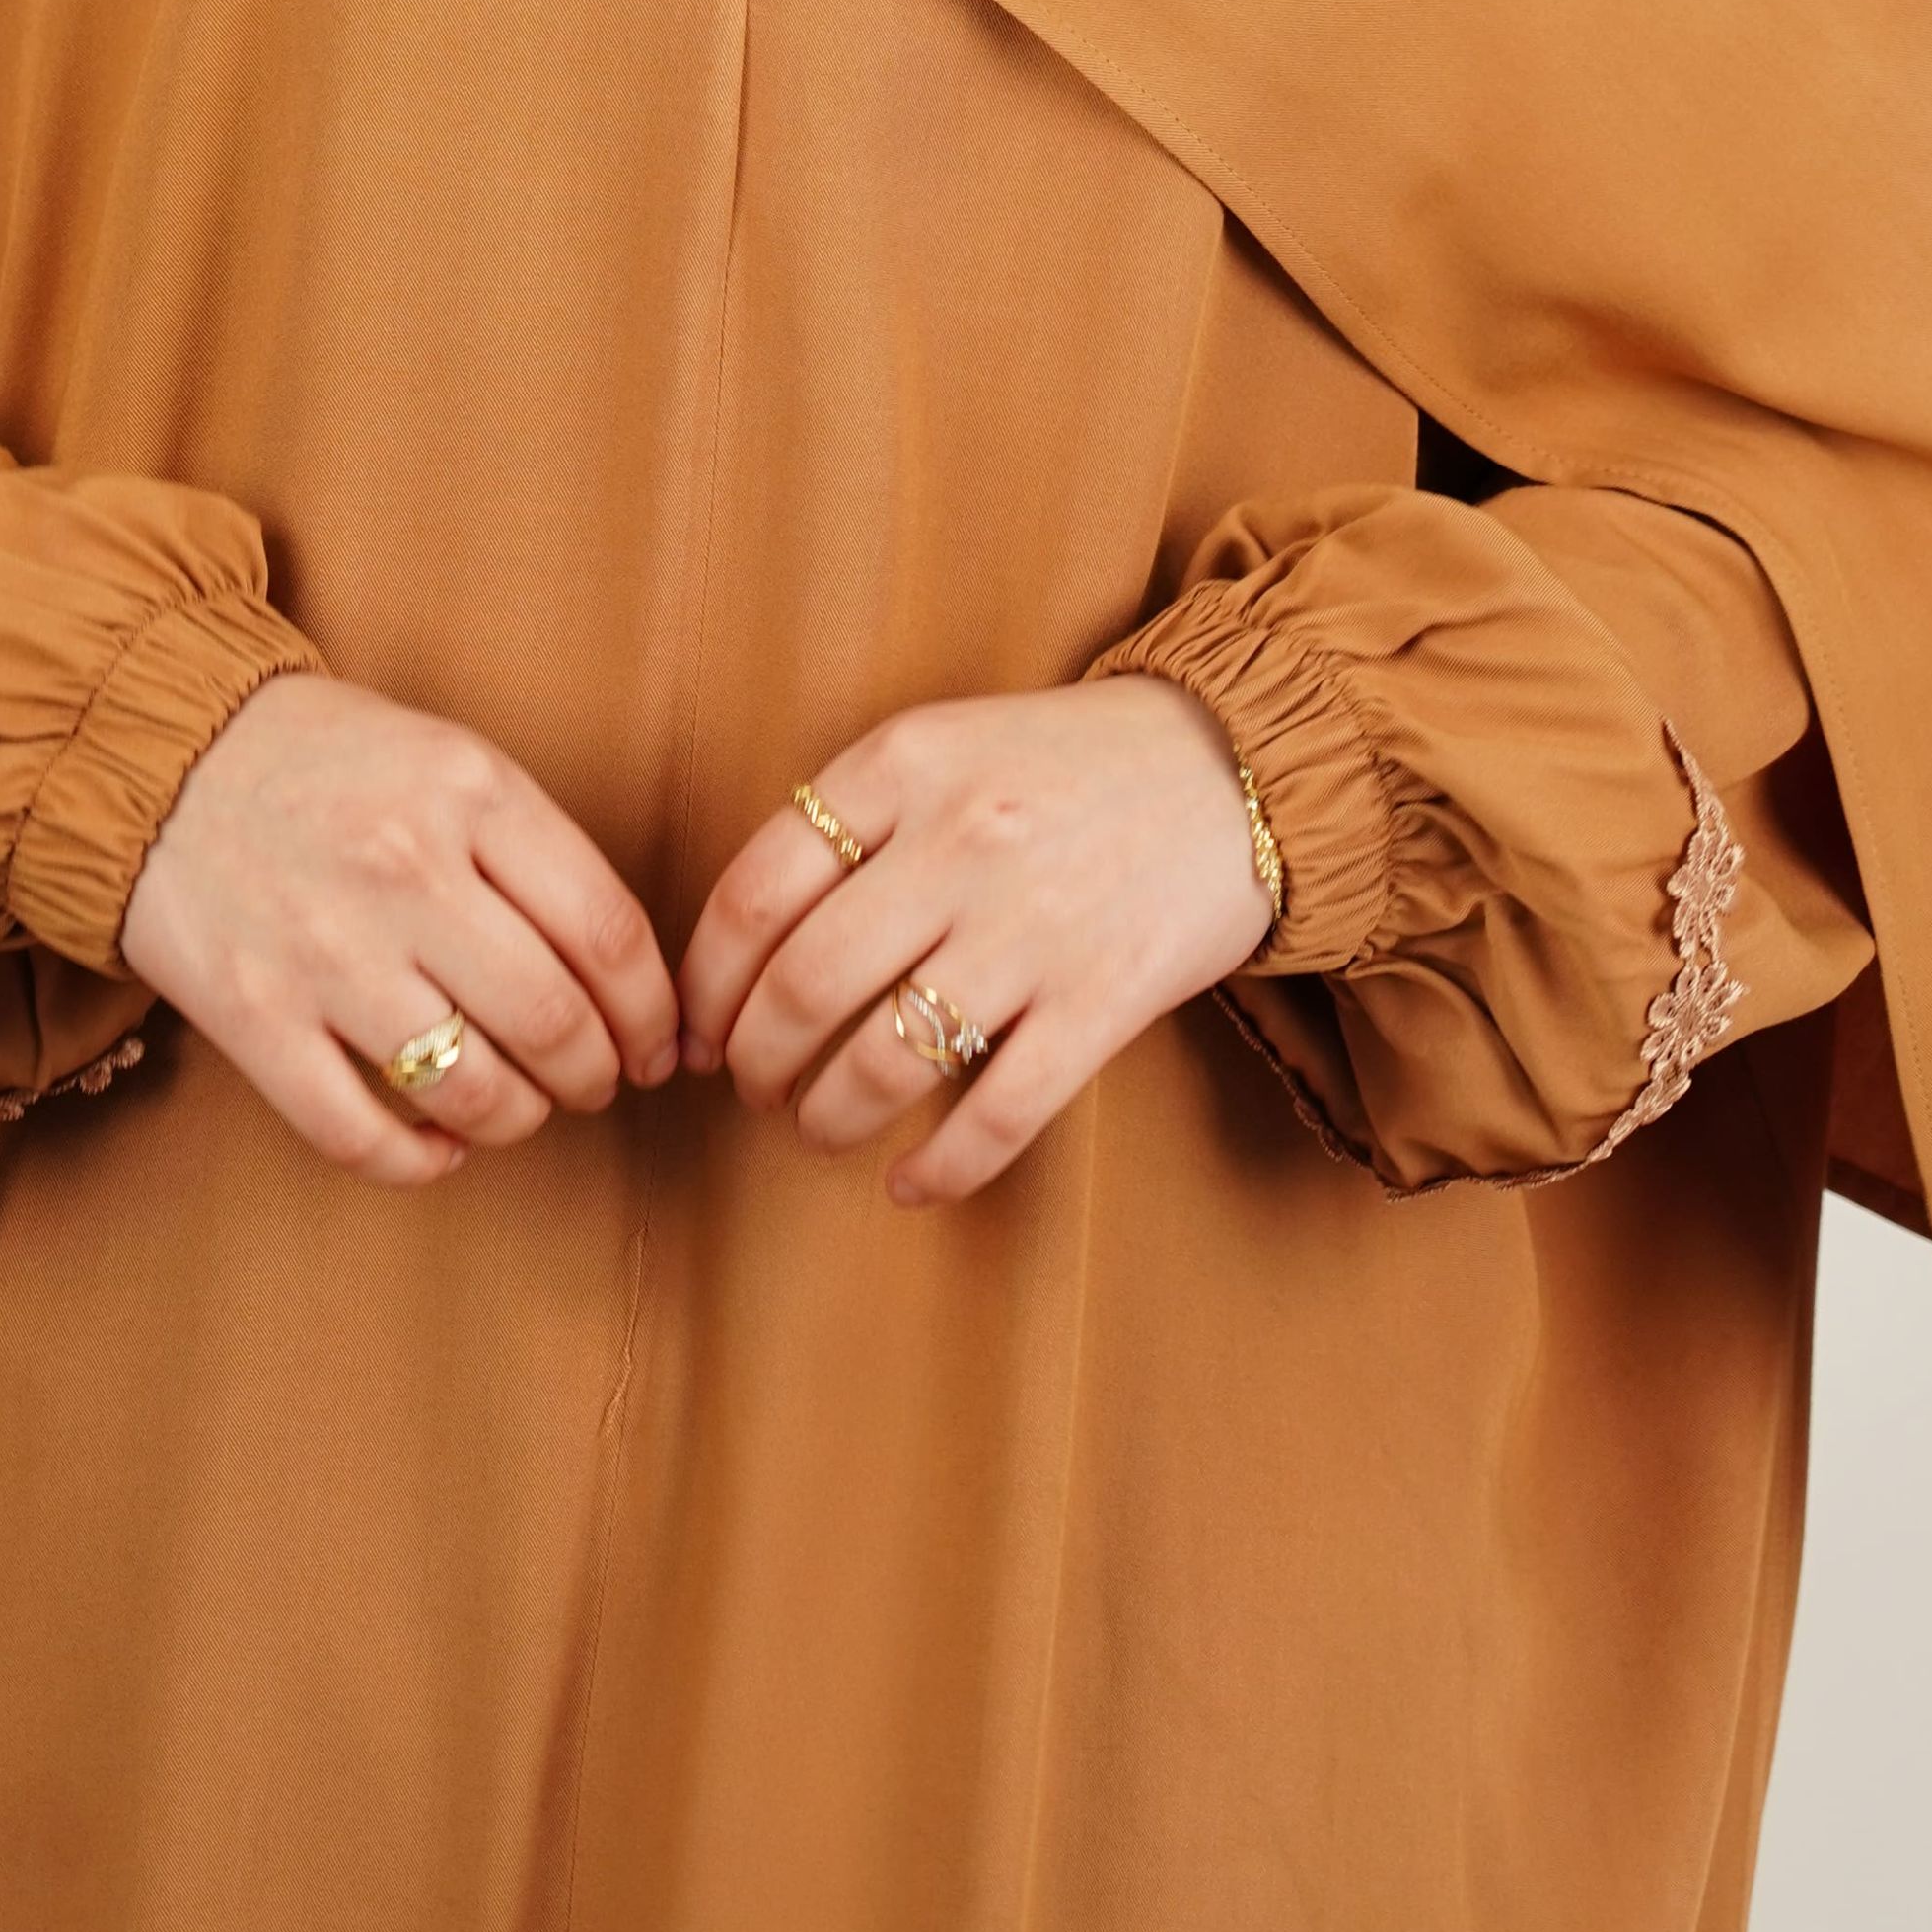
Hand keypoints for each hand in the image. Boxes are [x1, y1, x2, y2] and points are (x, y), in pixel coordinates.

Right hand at [120, 671, 679, 1186]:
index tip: (659, 1042)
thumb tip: (625, 986)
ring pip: (471, 1090)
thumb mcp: (450, 761)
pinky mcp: (253, 1018)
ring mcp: (323, 951)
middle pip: (553, 1022)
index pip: (609, 933)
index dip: (653, 1012)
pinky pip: (359, 1134)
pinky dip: (419, 1160)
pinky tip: (439, 1143)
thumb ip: (533, 853)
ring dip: (520, 1120)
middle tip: (598, 1082)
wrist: (159, 755)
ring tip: (521, 1106)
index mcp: (468, 793)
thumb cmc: (329, 763)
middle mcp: (403, 872)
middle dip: (598, 1074)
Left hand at [676, 677, 1273, 1204]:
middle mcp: (961, 841)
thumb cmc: (1062, 765)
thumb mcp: (941, 747)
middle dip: (755, 1063)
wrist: (1234, 765)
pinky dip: (938, 1168)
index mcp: (901, 764)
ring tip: (816, 1126)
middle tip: (753, 1087)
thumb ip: (848, 825)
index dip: (706, 983)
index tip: (696, 1029)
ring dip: (826, 1117)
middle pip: (802, 987)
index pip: (754, 894)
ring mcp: (1035, 925)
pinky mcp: (1105, 999)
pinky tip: (909, 1184)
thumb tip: (739, 959)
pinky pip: (997, 1114)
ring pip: (884, 1063)